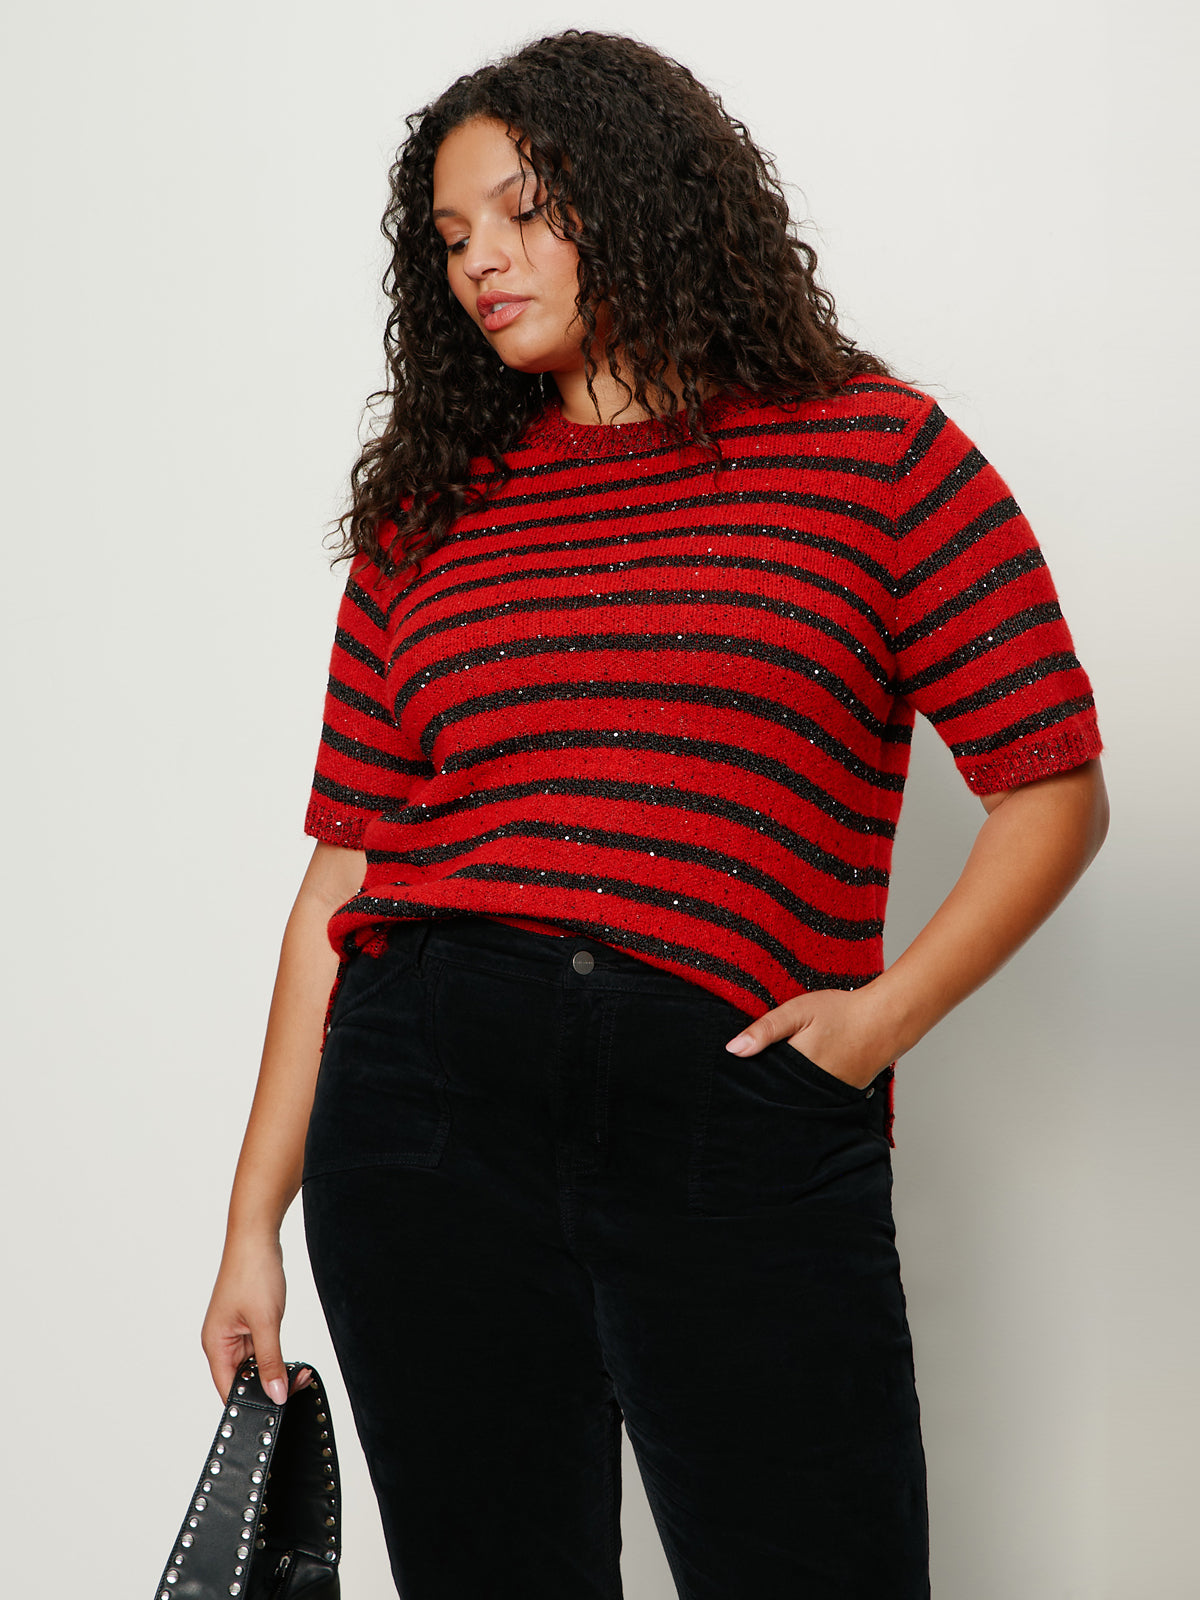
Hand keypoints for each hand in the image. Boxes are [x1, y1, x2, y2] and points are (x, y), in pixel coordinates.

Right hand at [200, 1237, 310, 1405]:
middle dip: (269, 1385)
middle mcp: (221, 1341)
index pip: (229, 1389)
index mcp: (215, 1344)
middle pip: (243, 1379)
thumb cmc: (253, 1272)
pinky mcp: (248, 1322)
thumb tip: (275, 1394)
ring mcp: (235, 1332)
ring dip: (275, 1369)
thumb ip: (270, 1361)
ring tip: (299, 1371)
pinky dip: (275, 1355)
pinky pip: (261, 1349)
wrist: (257, 1237)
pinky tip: (292, 1357)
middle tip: (297, 1384)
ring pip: (254, 1365)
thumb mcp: (266, 1321)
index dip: (251, 1402)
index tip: (275, 1410)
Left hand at [725, 986, 895, 1090]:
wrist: (885, 1021)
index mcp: (794, 1068)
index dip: (747, 1077)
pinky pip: (815, 1098)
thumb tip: (732, 1050)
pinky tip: (801, 1079)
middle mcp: (809, 1089)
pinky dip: (806, 1091)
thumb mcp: (798, 1011)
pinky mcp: (841, 1096)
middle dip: (764, 1089)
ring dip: (785, 1091)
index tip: (734, 1075)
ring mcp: (827, 1096)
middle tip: (754, 1077)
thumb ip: (765, 1030)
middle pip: (776, 1095)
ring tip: (777, 1079)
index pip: (760, 1082)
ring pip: (795, 1099)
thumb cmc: (840, 1012)